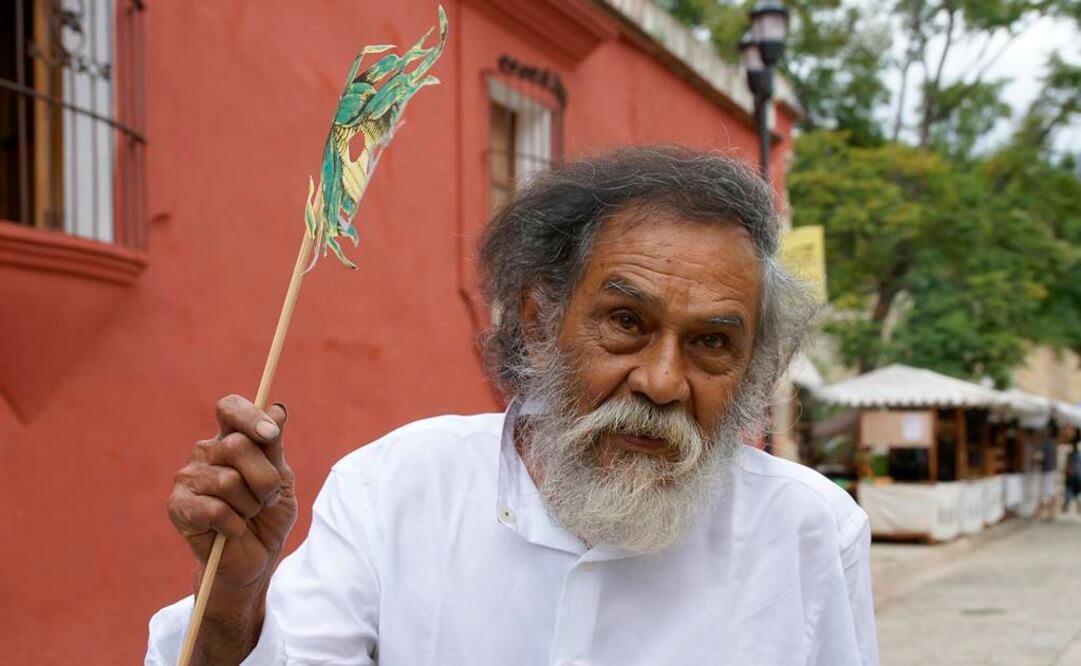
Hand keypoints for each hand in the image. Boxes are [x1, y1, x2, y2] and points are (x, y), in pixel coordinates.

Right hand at [168, 395, 296, 651]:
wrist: (257, 559)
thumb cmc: (269, 516)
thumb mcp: (282, 479)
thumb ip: (274, 447)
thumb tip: (278, 409)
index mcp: (231, 439)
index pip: (230, 408)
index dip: (249, 417)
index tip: (271, 434)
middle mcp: (206, 452)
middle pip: (238, 445)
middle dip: (265, 478)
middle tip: (267, 499)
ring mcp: (188, 478)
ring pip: (228, 480)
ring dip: (251, 505)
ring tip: (248, 515)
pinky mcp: (178, 507)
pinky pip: (215, 509)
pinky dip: (235, 525)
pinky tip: (233, 530)